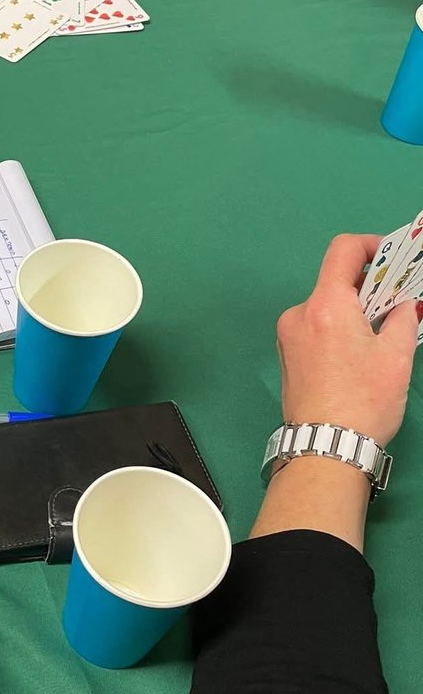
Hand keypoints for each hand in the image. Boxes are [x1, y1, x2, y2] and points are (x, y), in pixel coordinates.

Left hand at [275, 234, 418, 447]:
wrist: (324, 448)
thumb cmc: (362, 402)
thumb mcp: (397, 357)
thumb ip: (404, 319)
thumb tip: (407, 304)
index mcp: (325, 305)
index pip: (343, 251)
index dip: (371, 245)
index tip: (393, 257)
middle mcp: (299, 314)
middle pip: (335, 282)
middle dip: (369, 287)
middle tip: (397, 302)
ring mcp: (288, 336)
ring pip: (326, 307)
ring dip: (354, 312)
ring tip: (381, 335)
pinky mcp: (287, 356)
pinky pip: (316, 328)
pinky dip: (338, 329)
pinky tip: (358, 353)